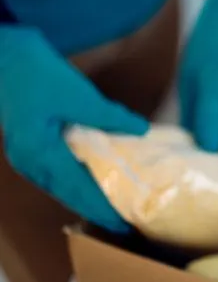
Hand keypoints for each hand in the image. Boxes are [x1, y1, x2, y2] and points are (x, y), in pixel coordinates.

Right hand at [0, 27, 148, 231]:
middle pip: (67, 193)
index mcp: (40, 153)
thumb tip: (140, 130)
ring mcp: (26, 155)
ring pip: (59, 185)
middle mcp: (29, 162)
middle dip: (95, 208)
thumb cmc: (38, 74)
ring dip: (85, 195)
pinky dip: (75, 179)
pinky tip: (94, 179)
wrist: (7, 56)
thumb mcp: (78, 95)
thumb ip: (109, 116)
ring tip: (113, 206)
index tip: (123, 224)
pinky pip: (54, 171)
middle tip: (124, 222)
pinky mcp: (29, 145)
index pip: (77, 190)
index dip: (101, 208)